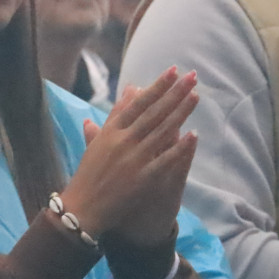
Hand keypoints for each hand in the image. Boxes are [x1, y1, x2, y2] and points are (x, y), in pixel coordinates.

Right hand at [61, 66, 198, 246]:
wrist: (82, 207)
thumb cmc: (88, 174)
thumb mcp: (97, 141)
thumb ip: (114, 116)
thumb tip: (129, 92)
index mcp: (111, 130)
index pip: (138, 103)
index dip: (157, 87)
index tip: (173, 71)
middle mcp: (122, 140)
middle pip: (153, 112)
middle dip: (174, 93)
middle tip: (192, 76)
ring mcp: (133, 158)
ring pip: (162, 131)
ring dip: (180, 113)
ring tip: (196, 96)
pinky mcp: (143, 177)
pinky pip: (165, 160)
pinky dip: (179, 147)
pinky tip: (193, 135)